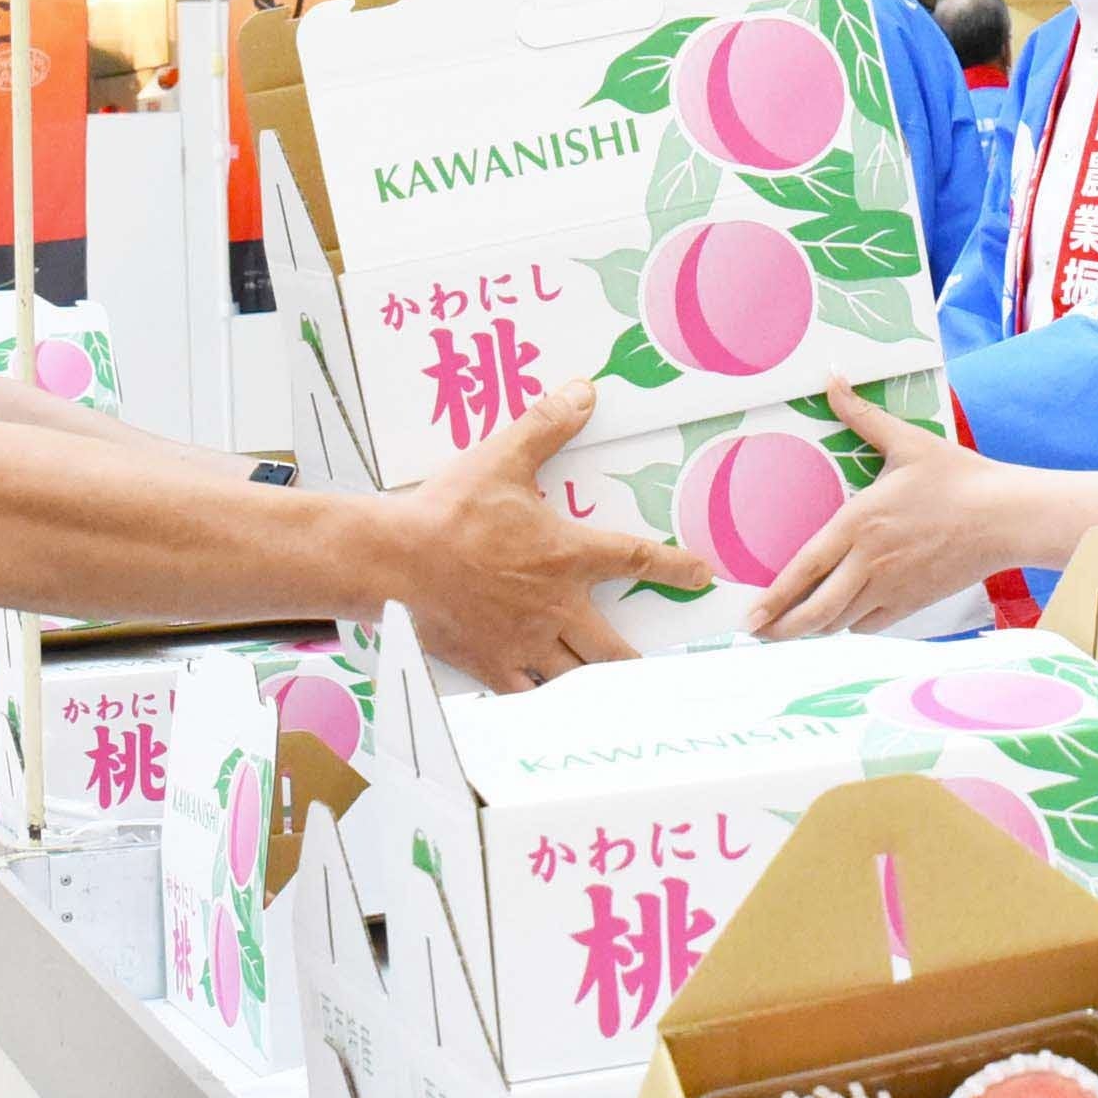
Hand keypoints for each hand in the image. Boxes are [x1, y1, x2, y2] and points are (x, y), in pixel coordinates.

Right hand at [393, 380, 709, 691]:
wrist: (396, 559)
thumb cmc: (449, 511)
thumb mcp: (501, 458)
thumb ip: (545, 427)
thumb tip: (583, 392)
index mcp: (567, 556)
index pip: (636, 560)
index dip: (675, 567)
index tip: (701, 575)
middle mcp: (556, 607)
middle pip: (612, 648)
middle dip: (635, 660)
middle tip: (652, 669)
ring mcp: (524, 642)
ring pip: (574, 679)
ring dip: (592, 686)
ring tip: (607, 695)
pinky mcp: (490, 664)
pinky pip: (524, 695)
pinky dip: (537, 700)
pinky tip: (543, 705)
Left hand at [749, 378, 1097, 639]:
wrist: (1007, 517)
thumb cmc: (959, 478)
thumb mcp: (907, 441)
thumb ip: (862, 415)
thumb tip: (832, 378)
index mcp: (860, 522)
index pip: (804, 568)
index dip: (774, 597)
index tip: (749, 617)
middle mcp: (870, 562)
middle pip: (816, 610)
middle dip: (782, 627)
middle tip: (759, 633)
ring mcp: (893, 586)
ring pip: (841, 622)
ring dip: (813, 629)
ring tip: (790, 630)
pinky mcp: (915, 602)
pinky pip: (871, 625)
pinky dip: (850, 626)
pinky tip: (840, 621)